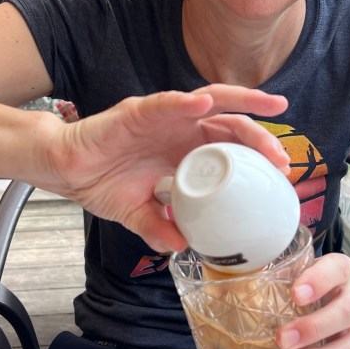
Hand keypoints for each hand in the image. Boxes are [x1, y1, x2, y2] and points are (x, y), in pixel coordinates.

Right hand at [35, 85, 289, 250]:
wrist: (65, 171)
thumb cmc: (102, 183)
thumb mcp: (137, 215)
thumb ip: (159, 228)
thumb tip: (181, 248)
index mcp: (186, 151)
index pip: (232, 148)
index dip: (257, 158)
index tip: (281, 176)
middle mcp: (181, 129)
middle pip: (231, 123)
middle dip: (261, 137)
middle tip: (283, 158)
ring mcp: (162, 117)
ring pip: (210, 101)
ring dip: (242, 103)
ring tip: (270, 107)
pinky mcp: (137, 112)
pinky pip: (164, 103)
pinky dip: (184, 102)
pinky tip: (202, 104)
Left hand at [276, 253, 349, 348]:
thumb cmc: (322, 287)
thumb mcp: (306, 271)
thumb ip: (280, 275)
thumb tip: (225, 284)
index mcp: (342, 272)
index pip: (335, 270)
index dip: (318, 281)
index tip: (295, 294)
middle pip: (346, 312)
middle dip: (314, 328)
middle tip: (283, 339)